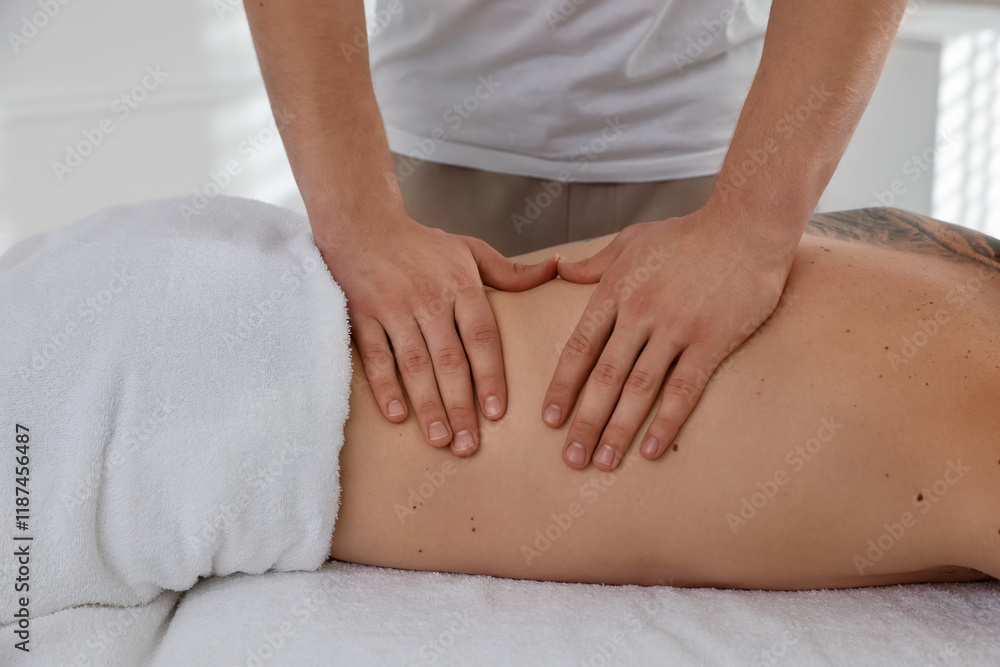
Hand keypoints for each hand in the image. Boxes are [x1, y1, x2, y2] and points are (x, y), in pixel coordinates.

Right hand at [321, 214, 556, 455]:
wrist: (362, 223)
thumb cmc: (421, 243)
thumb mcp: (469, 249)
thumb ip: (510, 272)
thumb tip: (554, 269)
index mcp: (460, 285)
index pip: (481, 337)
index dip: (490, 376)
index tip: (498, 413)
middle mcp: (429, 299)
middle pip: (449, 360)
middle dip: (460, 405)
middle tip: (470, 446)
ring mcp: (393, 308)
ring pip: (414, 364)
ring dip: (427, 405)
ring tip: (441, 438)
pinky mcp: (362, 315)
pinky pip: (375, 356)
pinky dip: (385, 386)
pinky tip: (398, 416)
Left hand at [542, 208, 796, 469]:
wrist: (747, 224)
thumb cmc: (688, 233)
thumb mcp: (632, 240)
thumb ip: (594, 263)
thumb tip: (559, 269)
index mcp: (615, 291)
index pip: (579, 348)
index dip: (562, 387)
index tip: (549, 420)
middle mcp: (639, 313)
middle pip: (604, 377)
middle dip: (583, 422)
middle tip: (570, 459)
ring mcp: (675, 328)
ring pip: (638, 389)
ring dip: (617, 430)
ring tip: (603, 463)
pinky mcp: (711, 341)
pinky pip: (683, 389)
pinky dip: (665, 422)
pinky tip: (651, 450)